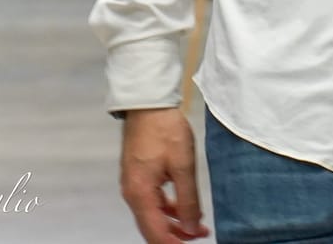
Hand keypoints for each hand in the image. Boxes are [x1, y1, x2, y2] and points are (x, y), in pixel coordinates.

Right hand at [120, 108, 209, 243]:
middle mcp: (132, 192)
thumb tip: (190, 228)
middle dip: (176, 236)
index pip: (156, 234)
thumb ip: (188, 201)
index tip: (194, 243)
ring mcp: (132, 184)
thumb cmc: (164, 130)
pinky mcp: (137, 175)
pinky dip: (167, 209)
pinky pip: (151, 201)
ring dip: (173, 223)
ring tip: (197, 222)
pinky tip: (183, 205)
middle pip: (152, 228)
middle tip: (201, 234)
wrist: (148, 103)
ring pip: (152, 215)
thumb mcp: (183, 166)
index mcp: (140, 193)